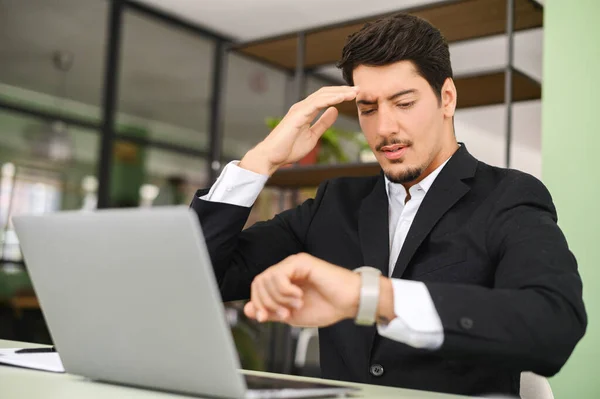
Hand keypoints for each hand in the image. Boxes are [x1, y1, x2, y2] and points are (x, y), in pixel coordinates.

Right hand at [239, 86, 358, 175]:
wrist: (272, 157)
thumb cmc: (288, 149)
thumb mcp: (313, 136)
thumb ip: (323, 123)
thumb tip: (335, 111)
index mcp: (306, 111)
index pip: (325, 98)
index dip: (340, 95)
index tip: (355, 96)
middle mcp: (302, 107)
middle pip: (325, 93)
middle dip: (343, 91)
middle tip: (359, 90)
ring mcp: (299, 109)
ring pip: (323, 95)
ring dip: (340, 93)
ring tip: (354, 92)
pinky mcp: (298, 114)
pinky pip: (317, 103)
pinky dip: (331, 99)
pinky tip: (342, 98)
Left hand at [244, 253, 359, 326]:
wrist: (349, 302)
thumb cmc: (327, 306)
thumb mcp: (292, 315)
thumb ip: (270, 312)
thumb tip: (249, 310)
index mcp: (283, 282)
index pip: (257, 288)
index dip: (257, 304)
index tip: (265, 318)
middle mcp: (286, 270)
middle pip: (258, 282)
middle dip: (267, 303)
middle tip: (285, 313)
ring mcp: (293, 264)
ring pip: (267, 279)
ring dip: (279, 298)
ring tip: (297, 305)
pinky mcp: (301, 262)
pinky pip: (279, 274)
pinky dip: (285, 290)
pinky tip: (299, 296)